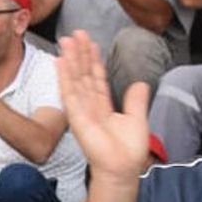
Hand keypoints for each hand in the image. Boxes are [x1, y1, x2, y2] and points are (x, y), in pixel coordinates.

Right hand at [55, 31, 150, 180]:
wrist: (122, 168)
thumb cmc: (128, 151)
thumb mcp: (137, 119)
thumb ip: (136, 100)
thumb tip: (140, 83)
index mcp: (104, 105)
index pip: (96, 78)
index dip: (93, 60)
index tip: (91, 43)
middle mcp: (90, 105)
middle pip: (83, 74)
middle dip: (80, 53)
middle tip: (76, 33)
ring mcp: (81, 110)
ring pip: (75, 79)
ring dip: (70, 59)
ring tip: (67, 40)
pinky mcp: (76, 116)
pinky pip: (69, 92)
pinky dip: (64, 77)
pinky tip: (61, 62)